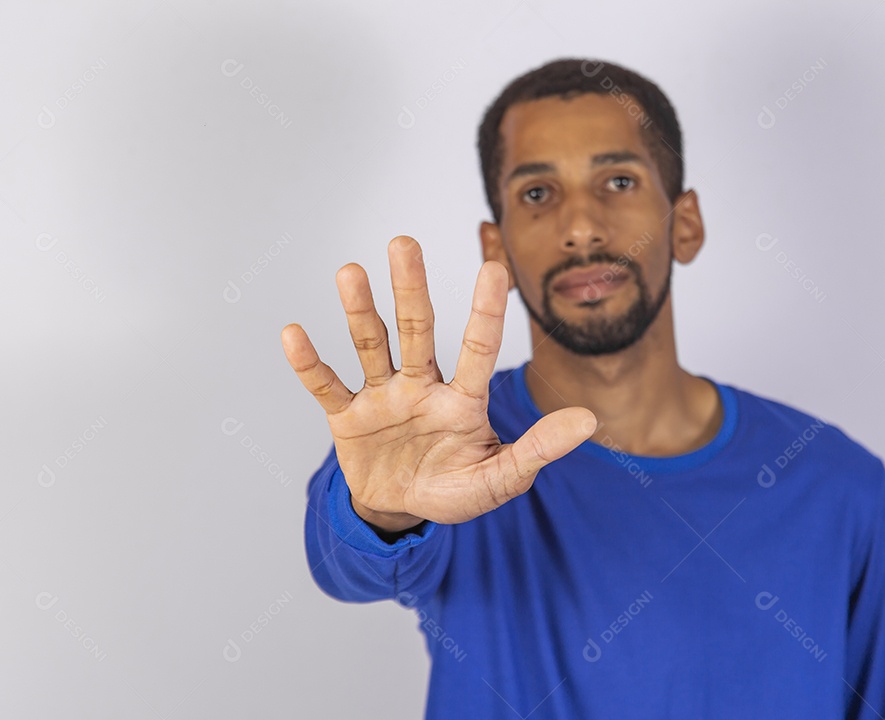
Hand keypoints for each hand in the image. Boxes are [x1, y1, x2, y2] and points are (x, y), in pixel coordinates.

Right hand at [281, 235, 595, 532]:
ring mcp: (383, 398)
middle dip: (411, 288)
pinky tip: (294, 335)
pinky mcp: (348, 417)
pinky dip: (309, 365)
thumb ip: (538, 449)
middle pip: (417, 329)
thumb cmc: (454, 490)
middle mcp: (422, 386)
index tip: (494, 268)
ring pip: (372, 346)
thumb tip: (590, 421)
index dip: (485, 311)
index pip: (477, 349)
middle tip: (404, 242)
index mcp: (462, 400)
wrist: (402, 510)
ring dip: (360, 312)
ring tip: (350, 272)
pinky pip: (327, 386)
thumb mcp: (499, 477)